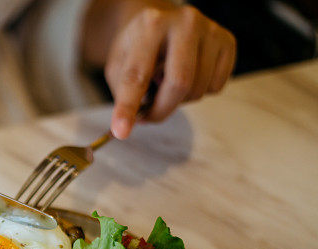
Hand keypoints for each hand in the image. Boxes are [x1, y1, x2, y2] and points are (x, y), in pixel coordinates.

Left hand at [104, 5, 235, 138]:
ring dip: (179, 100)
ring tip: (167, 83)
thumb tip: (128, 124)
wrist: (162, 20)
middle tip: (148, 116)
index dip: (128, 107)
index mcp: (151, 25)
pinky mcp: (228, 42)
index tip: (121, 131)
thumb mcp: (118, 63)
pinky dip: (200, 91)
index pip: (137, 75)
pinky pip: (215, 87)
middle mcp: (185, 22)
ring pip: (198, 89)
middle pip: (179, 83)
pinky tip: (189, 75)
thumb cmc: (139, 45)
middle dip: (161, 109)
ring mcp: (210, 30)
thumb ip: (123, 91)